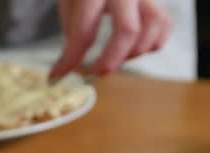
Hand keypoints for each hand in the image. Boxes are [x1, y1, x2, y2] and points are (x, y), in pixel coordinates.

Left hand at [49, 0, 171, 78]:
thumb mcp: (68, 2)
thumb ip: (71, 30)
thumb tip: (67, 66)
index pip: (84, 30)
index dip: (71, 58)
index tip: (59, 75)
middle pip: (127, 31)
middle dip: (109, 61)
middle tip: (93, 73)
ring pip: (153, 27)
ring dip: (133, 52)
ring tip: (113, 57)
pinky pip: (164, 24)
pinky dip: (151, 42)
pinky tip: (130, 47)